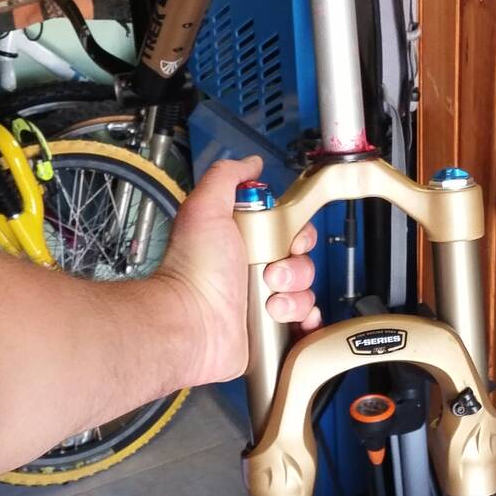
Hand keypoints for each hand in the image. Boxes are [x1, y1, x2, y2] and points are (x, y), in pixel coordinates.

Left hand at [157, 157, 318, 385]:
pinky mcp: (269, 331)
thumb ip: (227, 178)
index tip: (291, 242)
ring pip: (305, 293)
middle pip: (302, 263)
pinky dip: (305, 322)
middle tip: (272, 274)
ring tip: (271, 303)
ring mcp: (261, 302)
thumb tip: (250, 163)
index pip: (289, 232)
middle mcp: (252, 271)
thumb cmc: (193, 272)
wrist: (190, 326)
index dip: (297, 235)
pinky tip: (292, 321)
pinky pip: (303, 323)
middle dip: (297, 269)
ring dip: (297, 298)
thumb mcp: (205, 208)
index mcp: (243, 242)